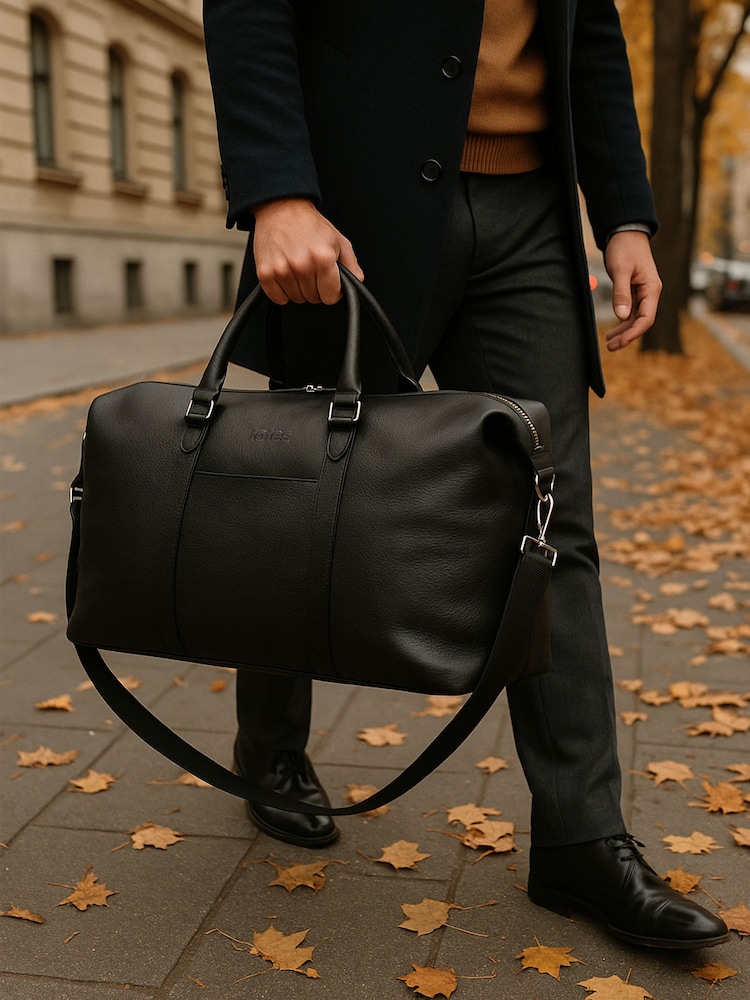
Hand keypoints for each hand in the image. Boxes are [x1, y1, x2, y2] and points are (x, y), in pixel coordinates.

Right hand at [252, 198, 362, 304]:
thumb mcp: (338, 240)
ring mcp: (282, 270)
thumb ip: (351, 265)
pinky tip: (286, 274)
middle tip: (311, 269)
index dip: (332, 290)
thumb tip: (357, 283)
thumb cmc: (310, 225)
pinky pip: (278, 298)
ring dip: (299, 289)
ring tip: (297, 268)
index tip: (327, 281)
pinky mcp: (265, 272)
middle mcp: (302, 265)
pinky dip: (282, 292)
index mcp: (323, 258)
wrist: (281, 208)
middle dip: (315, 288)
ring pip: (296, 299)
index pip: (331, 297)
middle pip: (314, 299)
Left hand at [602, 231, 661, 350]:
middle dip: (627, 335)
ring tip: (609, 341)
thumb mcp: (621, 270)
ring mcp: (643, 292)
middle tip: (610, 347)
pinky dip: (623, 321)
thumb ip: (621, 293)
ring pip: (636, 318)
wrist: (625, 232)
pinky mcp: (635, 290)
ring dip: (624, 330)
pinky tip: (614, 329)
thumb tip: (623, 316)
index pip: (646, 318)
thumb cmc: (624, 248)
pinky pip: (631, 311)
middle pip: (641, 321)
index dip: (633, 333)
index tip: (619, 342)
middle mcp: (650, 292)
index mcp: (651, 288)